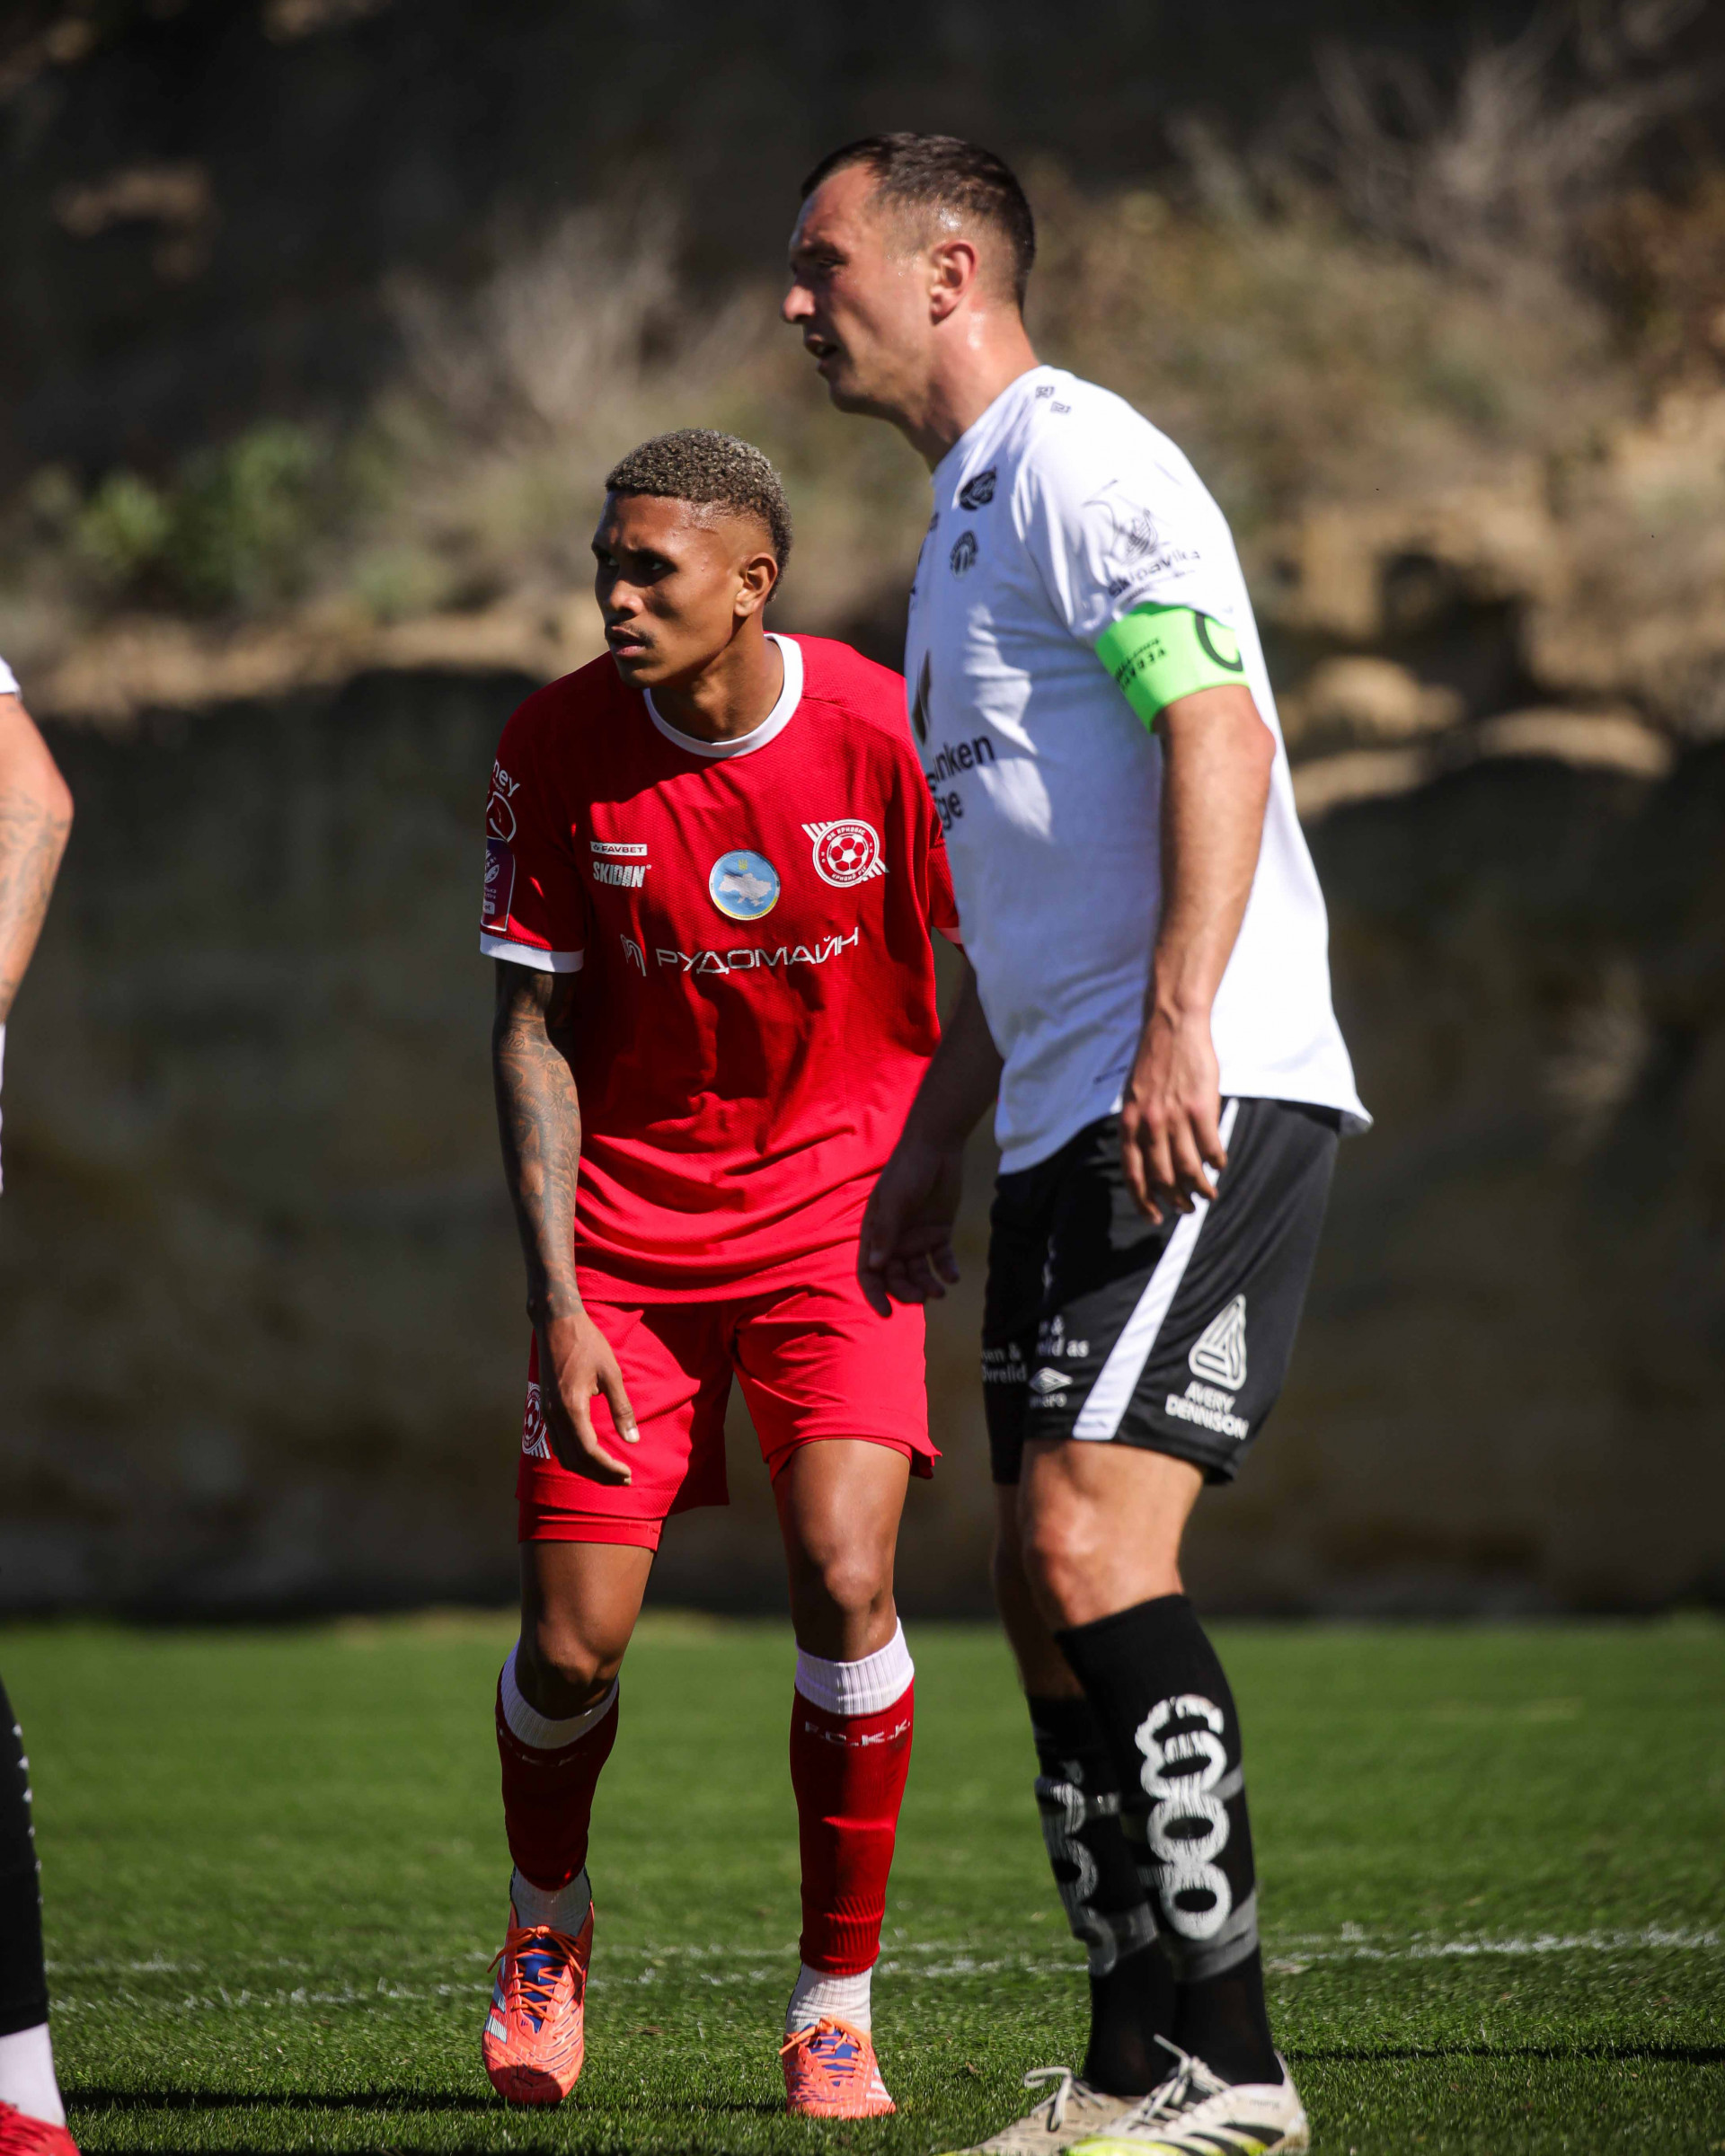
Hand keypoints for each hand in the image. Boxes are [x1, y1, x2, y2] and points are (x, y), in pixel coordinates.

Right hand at [533, 1306, 639, 1483]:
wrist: (556, 1323)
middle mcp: (554, 1415)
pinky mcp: (545, 1408)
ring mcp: (546, 1413)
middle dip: (600, 1474)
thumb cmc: (587, 1344)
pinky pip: (558, 1443)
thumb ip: (621, 1408)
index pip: (589, 1452)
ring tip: (611, 1471)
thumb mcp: (611, 1373)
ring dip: (587, 1468)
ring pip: (564, 1455)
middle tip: (624, 1479)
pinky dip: (575, 1456)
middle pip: (575, 1460)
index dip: (608, 1468)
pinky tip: (593, 1454)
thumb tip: (633, 1439)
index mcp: (571, 1408)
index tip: (627, 1474)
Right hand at [858, 1135, 964, 1316]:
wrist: (937, 1146)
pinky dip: (946, 1270)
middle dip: (906, 1291)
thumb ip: (886, 1233)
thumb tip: (874, 1266)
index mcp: (875, 1232)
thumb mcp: (894, 1201)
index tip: (886, 1312)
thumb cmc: (907, 1170)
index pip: (869, 1270)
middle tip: (922, 1298)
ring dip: (927, 1285)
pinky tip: (953, 1277)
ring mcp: (917, 1236)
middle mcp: (894, 1239)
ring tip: (940, 1291)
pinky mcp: (939, 1232)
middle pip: (896, 1276)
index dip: (875, 1293)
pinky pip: (941, 1258)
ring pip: (919, 1272)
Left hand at [1120, 1005, 1225, 1222]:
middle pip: (1163, 1178)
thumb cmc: (1155, 1063)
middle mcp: (1150, 1125)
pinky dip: (1216, 1163)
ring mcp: (1176, 1118)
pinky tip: (1219, 1165)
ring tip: (1208, 1195)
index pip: (1133, 1174)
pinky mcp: (1202, 1109)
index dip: (1143, 1201)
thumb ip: (1139, 1127)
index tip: (1153, 1217)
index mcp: (1130, 1123)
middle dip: (1176, 1201)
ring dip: (1200, 1189)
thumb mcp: (1133, 1097)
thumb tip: (1148, 1161)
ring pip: (1190, 1169)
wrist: (1172, 1027)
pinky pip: (1211, 1148)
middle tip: (1187, 1209)